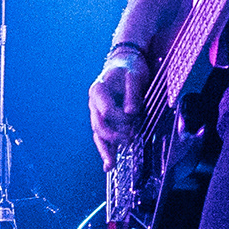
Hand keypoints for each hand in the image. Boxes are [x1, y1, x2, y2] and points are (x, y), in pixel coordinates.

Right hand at [89, 52, 147, 169]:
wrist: (123, 63)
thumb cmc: (129, 67)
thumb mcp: (134, 75)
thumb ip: (132, 93)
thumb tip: (131, 113)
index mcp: (98, 91)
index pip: (107, 111)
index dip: (121, 117)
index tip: (135, 115)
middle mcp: (94, 104)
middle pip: (99, 126)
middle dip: (114, 135)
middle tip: (130, 138)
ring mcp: (98, 113)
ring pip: (98, 135)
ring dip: (106, 150)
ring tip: (111, 165)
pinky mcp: (105, 120)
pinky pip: (103, 137)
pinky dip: (106, 151)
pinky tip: (109, 165)